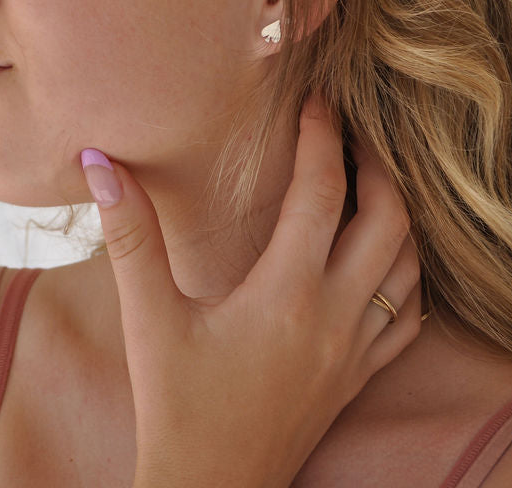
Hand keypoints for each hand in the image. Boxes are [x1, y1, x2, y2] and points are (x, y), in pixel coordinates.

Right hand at [79, 92, 421, 487]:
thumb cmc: (176, 410)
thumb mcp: (148, 321)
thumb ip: (129, 238)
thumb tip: (101, 165)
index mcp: (285, 295)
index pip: (322, 193)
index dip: (322, 137)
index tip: (315, 101)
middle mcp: (335, 318)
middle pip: (388, 220)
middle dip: (377, 167)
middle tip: (352, 135)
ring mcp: (355, 352)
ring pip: (409, 266)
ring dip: (400, 217)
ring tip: (373, 185)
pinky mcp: (358, 379)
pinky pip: (410, 318)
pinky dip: (408, 276)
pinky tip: (387, 263)